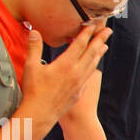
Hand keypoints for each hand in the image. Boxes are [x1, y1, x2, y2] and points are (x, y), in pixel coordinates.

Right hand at [20, 23, 109, 138]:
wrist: (41, 114)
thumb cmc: (34, 91)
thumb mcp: (31, 67)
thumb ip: (34, 48)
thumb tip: (34, 32)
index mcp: (65, 65)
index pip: (79, 44)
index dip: (87, 33)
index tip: (94, 24)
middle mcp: (76, 73)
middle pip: (91, 53)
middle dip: (100, 40)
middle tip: (108, 31)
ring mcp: (79, 83)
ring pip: (92, 65)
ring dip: (99, 53)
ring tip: (104, 46)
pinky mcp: (79, 91)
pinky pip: (89, 76)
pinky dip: (93, 66)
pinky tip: (94, 65)